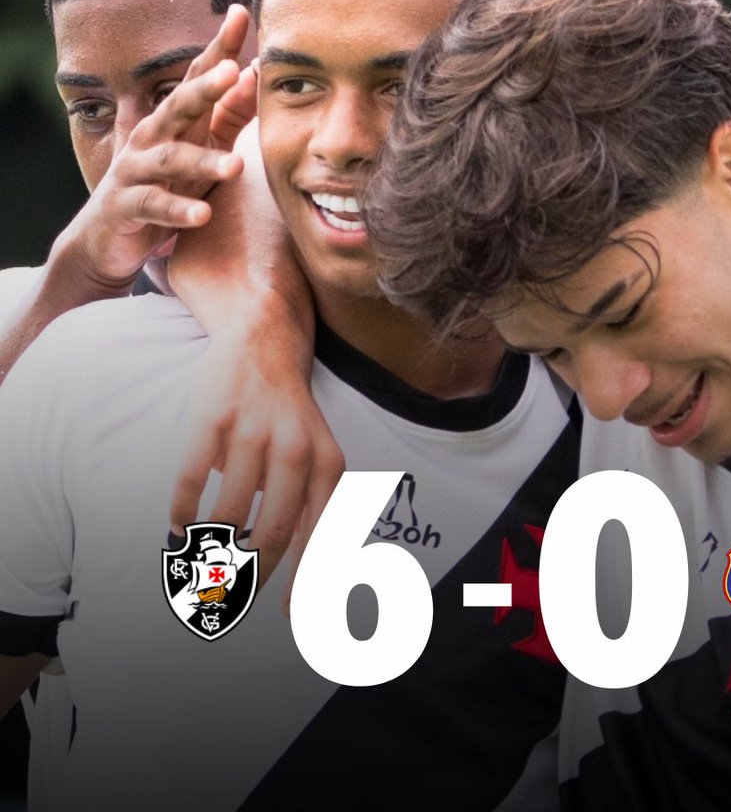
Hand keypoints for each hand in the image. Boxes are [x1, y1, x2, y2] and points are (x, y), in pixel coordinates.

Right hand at [60, 7, 253, 287]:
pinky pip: (154, 207)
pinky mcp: (127, 206)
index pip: (197, 76)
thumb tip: (253, 74)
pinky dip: (178, 212)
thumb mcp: (199, 149)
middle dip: (204, 87)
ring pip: (170, 160)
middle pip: (179, 105)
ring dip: (202, 162)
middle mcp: (152, 137)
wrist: (109, 238)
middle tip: (232, 71)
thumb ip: (227, 116)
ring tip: (235, 167)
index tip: (241, 13)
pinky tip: (203, 216)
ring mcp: (136, 170)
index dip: (219, 47)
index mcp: (174, 120)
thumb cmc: (164, 186)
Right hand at [170, 321, 343, 595]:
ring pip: (227, 515)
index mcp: (327, 463)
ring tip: (198, 557)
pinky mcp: (213, 418)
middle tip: (225, 594)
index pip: (320, 536)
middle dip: (245, 575)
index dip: (305, 581)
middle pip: (269, 534)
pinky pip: (191, 481)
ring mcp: (253, 432)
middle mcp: (295, 450)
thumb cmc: (291, 412)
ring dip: (207, 547)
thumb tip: (305, 578)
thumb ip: (311, 507)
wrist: (266, 338)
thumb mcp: (317, 453)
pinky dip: (181, 513)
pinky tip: (178, 526)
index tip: (289, 615)